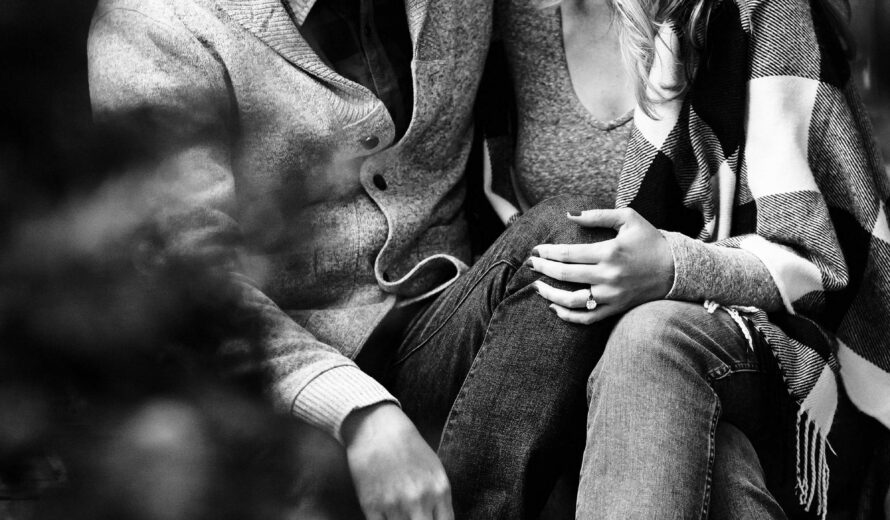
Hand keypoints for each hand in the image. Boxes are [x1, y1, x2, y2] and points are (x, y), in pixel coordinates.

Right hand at [343, 403, 452, 519]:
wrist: (378, 427)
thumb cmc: (409, 449)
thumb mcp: (435, 471)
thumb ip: (440, 501)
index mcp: (439, 490)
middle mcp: (419, 499)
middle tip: (415, 517)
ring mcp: (394, 504)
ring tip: (400, 514)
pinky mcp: (371, 506)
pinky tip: (386, 516)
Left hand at [527, 208, 673, 323]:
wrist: (676, 269)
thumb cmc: (649, 240)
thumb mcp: (628, 218)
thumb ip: (597, 215)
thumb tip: (569, 214)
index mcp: (610, 252)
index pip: (568, 254)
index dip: (548, 253)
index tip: (535, 250)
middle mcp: (609, 275)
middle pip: (566, 275)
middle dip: (543, 269)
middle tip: (529, 264)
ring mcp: (612, 295)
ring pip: (573, 301)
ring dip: (550, 294)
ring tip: (536, 286)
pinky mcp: (616, 309)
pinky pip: (587, 318)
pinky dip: (568, 316)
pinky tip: (553, 308)